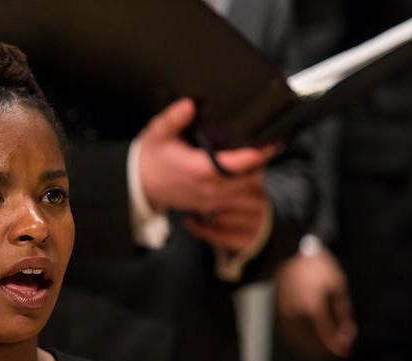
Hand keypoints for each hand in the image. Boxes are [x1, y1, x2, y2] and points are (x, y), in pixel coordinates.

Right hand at [136, 97, 277, 252]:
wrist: (138, 186)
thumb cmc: (150, 158)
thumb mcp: (157, 133)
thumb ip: (174, 118)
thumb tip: (189, 103)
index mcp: (198, 169)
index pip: (237, 164)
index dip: (259, 153)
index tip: (273, 140)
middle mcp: (207, 188)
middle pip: (247, 179)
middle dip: (261, 163)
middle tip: (271, 144)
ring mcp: (208, 200)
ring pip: (244, 191)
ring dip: (254, 175)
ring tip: (260, 156)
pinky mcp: (208, 206)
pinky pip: (234, 199)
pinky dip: (244, 187)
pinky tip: (246, 173)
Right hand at [274, 247, 356, 357]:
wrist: (292, 252)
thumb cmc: (318, 267)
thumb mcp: (338, 287)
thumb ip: (343, 312)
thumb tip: (347, 332)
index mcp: (313, 307)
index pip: (327, 336)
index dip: (338, 347)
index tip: (346, 351)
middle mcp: (297, 313)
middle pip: (312, 342)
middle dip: (327, 350)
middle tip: (340, 350)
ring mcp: (285, 313)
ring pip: (299, 340)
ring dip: (312, 347)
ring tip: (325, 347)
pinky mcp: (279, 310)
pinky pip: (289, 332)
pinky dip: (300, 340)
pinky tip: (310, 339)